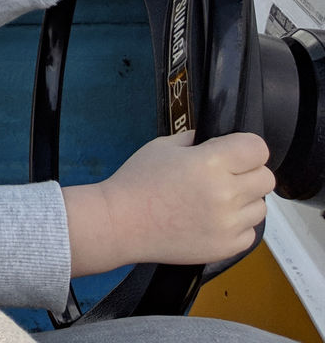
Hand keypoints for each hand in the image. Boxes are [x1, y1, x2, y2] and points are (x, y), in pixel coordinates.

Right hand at [65, 131, 272, 276]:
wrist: (120, 223)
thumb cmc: (137, 181)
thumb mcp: (162, 146)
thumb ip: (195, 140)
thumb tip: (216, 141)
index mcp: (210, 163)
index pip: (257, 148)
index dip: (246, 147)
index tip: (234, 151)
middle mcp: (226, 193)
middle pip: (266, 178)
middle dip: (248, 173)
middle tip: (224, 176)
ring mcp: (228, 223)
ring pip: (261, 207)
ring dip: (244, 201)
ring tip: (216, 201)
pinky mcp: (227, 247)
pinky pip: (250, 232)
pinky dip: (236, 225)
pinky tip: (211, 220)